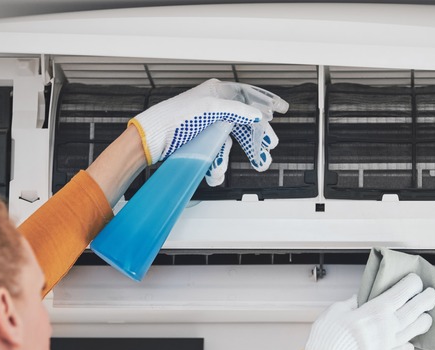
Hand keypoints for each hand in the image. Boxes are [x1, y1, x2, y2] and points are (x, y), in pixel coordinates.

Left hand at [129, 79, 288, 185]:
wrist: (151, 139)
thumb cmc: (175, 118)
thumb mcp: (209, 108)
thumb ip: (236, 110)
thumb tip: (257, 113)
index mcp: (217, 92)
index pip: (248, 95)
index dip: (267, 102)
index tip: (282, 109)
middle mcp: (214, 106)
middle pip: (244, 122)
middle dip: (257, 138)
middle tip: (268, 151)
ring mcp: (208, 124)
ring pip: (232, 140)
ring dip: (239, 155)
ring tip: (252, 166)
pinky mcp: (201, 140)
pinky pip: (217, 152)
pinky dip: (219, 163)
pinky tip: (217, 172)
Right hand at [301, 273, 434, 349]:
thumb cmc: (330, 335)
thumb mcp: (337, 309)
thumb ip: (352, 303)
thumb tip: (359, 299)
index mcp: (377, 311)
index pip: (401, 294)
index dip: (411, 285)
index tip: (416, 281)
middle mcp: (387, 327)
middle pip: (412, 311)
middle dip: (425, 301)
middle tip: (433, 295)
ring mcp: (388, 345)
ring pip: (412, 331)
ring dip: (422, 323)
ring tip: (427, 318)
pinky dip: (407, 348)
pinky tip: (409, 345)